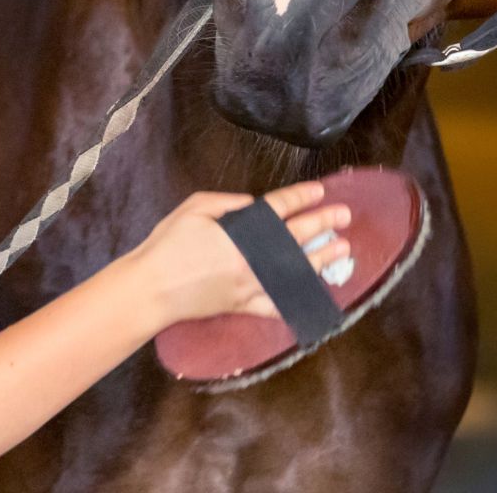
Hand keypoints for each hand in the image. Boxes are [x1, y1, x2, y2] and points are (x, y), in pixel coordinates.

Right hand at [128, 180, 352, 325]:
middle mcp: (253, 259)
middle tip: (345, 216)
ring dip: (321, 259)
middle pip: (296, 238)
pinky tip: (312, 295)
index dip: (302, 197)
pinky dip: (294, 301)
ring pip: (294, 272)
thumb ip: (227, 203)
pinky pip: (274, 306)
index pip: (279, 209)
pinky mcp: (243, 306)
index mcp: (241, 231)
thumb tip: (253, 205)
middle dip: (323, 224)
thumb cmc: (167, 245)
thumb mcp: (194, 208)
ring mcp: (251, 285)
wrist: (151, 288)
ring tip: (341, 249)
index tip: (320, 191)